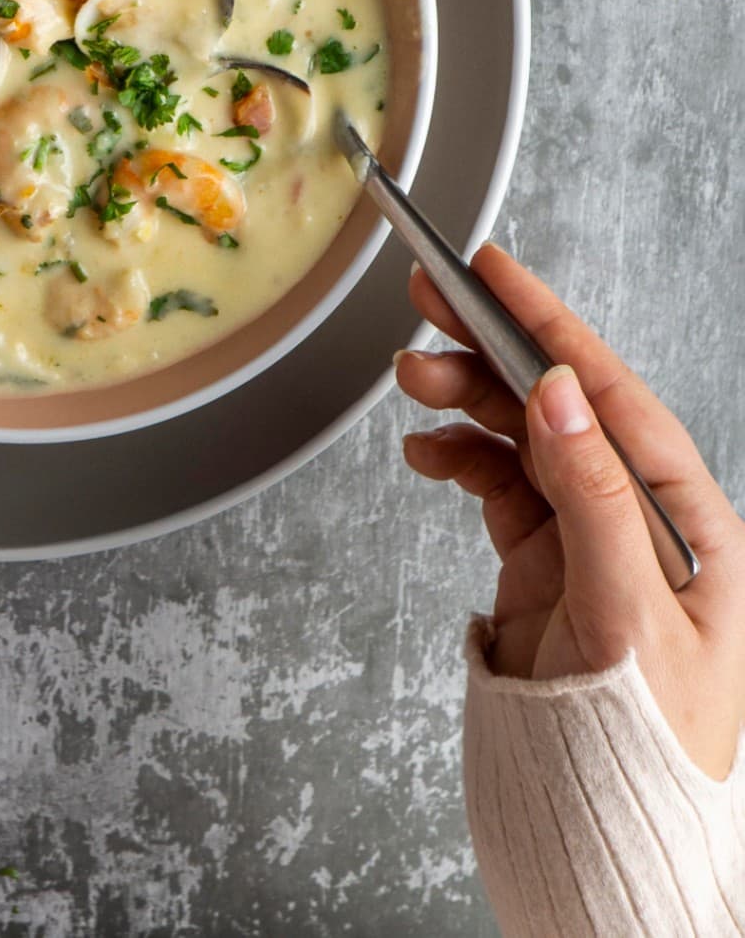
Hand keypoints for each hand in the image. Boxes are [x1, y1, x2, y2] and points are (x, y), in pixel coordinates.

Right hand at [397, 244, 744, 780]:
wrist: (607, 826)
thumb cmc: (650, 743)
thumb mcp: (629, 616)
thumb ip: (594, 498)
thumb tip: (560, 395)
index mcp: (689, 520)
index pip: (613, 398)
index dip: (553, 326)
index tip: (499, 273)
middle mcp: (639, 516)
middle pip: (557, 405)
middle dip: (492, 348)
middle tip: (431, 299)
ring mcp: (588, 536)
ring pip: (517, 438)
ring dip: (462, 401)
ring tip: (411, 380)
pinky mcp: (545, 561)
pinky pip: (494, 486)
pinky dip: (455, 459)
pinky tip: (426, 450)